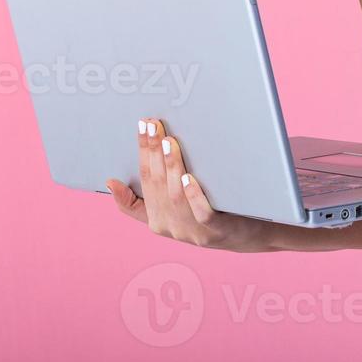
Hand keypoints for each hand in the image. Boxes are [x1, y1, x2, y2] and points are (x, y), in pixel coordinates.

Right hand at [106, 117, 279, 252]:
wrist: (251, 237)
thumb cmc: (209, 215)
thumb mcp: (171, 210)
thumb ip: (139, 202)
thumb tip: (110, 182)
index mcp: (157, 219)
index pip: (145, 180)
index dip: (143, 152)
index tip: (142, 125)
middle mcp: (172, 226)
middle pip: (158, 184)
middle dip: (153, 151)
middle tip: (153, 124)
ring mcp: (194, 231)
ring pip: (176, 197)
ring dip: (171, 167)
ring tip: (170, 142)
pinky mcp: (216, 232)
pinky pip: (202, 214)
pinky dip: (193, 195)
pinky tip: (188, 178)